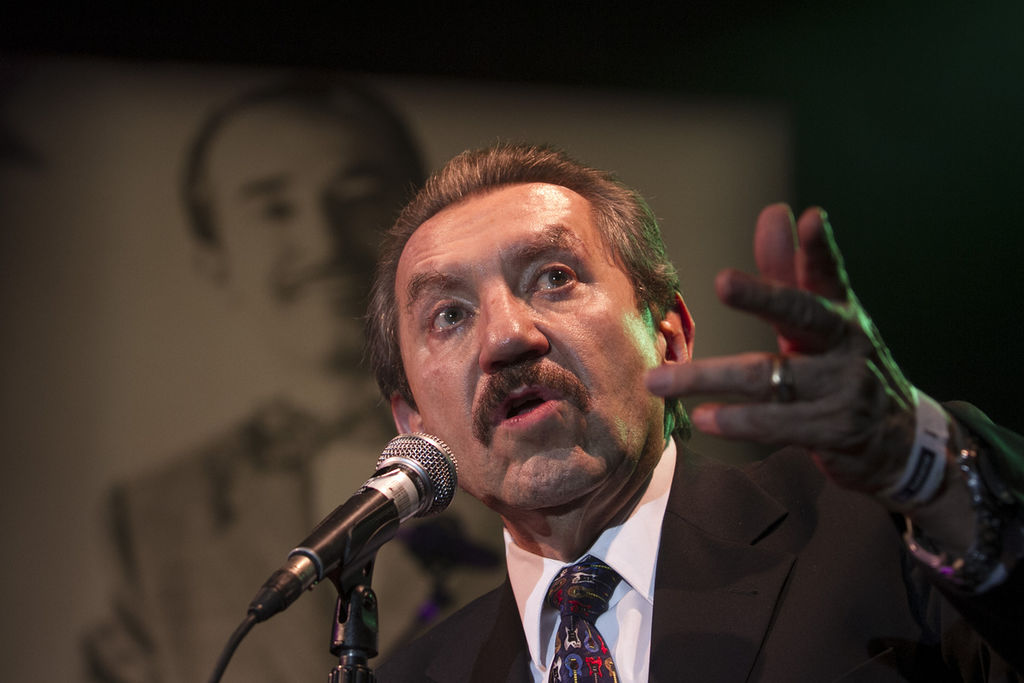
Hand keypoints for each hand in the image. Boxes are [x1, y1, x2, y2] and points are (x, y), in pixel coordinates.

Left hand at [648, 204, 918, 494]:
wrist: (898, 438)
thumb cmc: (842, 365)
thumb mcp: (820, 319)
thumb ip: (789, 271)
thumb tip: (775, 212)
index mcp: (840, 313)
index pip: (827, 274)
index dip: (820, 248)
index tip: (812, 218)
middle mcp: (847, 345)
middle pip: (800, 314)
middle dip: (763, 296)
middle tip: (723, 281)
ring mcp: (845, 390)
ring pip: (768, 377)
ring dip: (709, 377)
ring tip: (657, 381)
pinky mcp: (836, 432)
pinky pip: (777, 424)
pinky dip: (737, 421)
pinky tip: (700, 418)